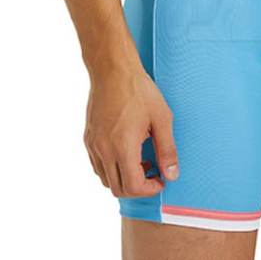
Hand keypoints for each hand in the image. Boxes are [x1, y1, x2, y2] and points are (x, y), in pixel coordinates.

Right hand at [84, 61, 178, 197]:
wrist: (112, 70)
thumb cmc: (139, 91)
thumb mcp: (162, 119)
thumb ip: (167, 149)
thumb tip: (172, 174)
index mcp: (123, 147)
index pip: (133, 187)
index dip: (150, 189)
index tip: (161, 179)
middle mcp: (104, 150)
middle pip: (118, 188)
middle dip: (138, 188)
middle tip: (153, 172)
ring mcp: (93, 145)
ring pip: (105, 179)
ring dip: (123, 178)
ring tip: (140, 161)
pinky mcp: (88, 138)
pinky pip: (97, 165)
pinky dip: (111, 168)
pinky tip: (126, 151)